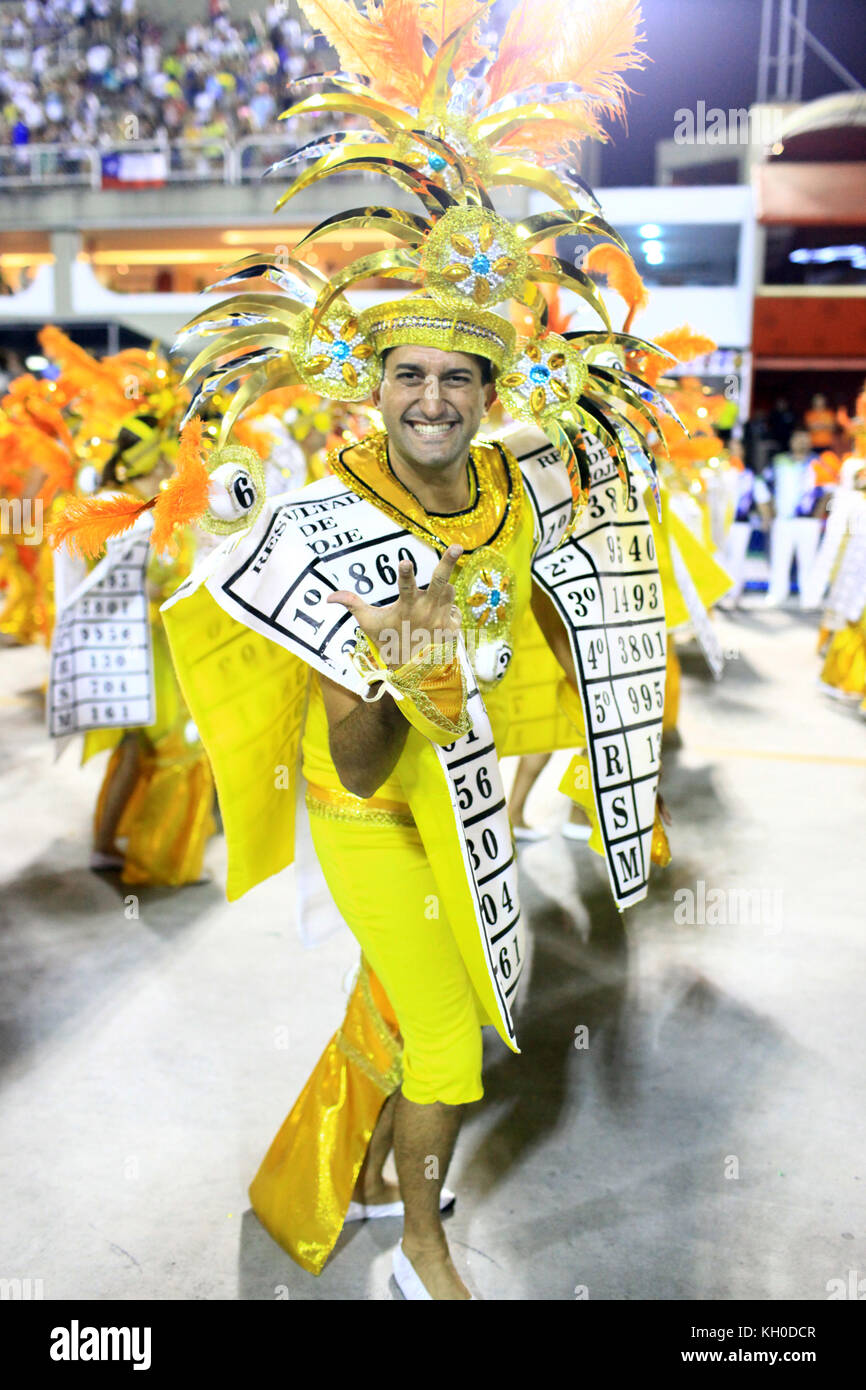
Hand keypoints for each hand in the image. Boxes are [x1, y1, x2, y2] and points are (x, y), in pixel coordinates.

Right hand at [327, 544, 462, 668]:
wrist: (410, 670)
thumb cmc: (387, 640)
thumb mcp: (369, 623)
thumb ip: (352, 604)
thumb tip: (328, 597)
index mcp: (406, 609)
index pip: (405, 588)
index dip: (405, 574)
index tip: (405, 561)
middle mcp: (427, 612)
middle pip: (440, 581)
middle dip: (448, 562)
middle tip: (457, 546)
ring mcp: (442, 619)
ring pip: (448, 591)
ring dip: (442, 588)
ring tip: (431, 596)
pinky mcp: (452, 627)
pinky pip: (454, 607)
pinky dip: (447, 607)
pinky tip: (437, 614)